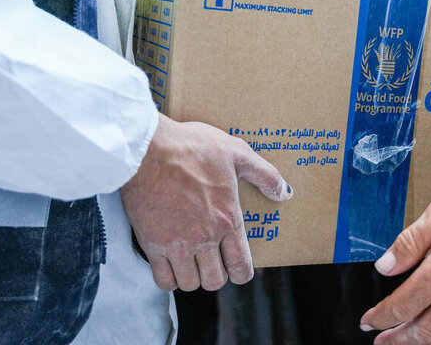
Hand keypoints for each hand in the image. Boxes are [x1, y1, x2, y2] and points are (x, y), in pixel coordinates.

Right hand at [121, 114, 291, 291]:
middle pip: (215, 281)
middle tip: (212, 260)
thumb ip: (264, 174)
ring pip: (190, 283)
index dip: (242, 272)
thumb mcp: (236, 152)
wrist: (146, 149)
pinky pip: (163, 280)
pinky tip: (170, 263)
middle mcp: (204, 238)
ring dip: (193, 276)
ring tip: (191, 261)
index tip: (237, 267)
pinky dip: (168, 277)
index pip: (241, 266)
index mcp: (227, 219)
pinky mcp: (151, 244)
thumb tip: (284, 192)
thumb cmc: (191, 147)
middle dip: (217, 274)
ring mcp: (177, 244)